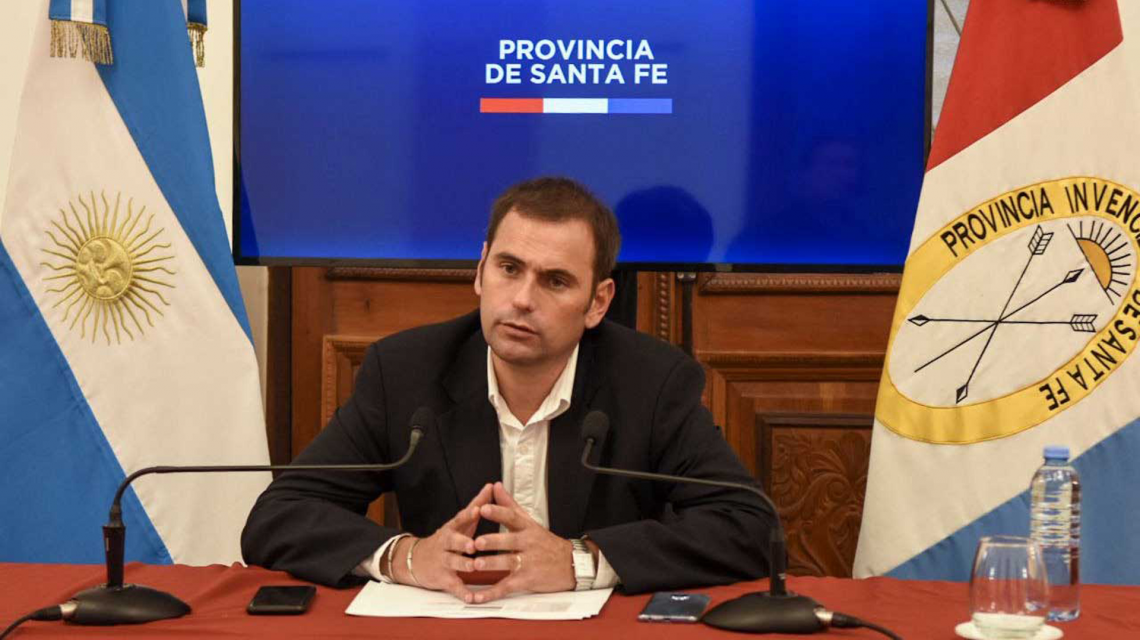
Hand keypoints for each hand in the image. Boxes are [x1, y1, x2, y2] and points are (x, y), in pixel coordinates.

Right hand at [393, 482, 492, 601]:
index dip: (469, 514)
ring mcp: (443, 561)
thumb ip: (477, 505)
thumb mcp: (460, 522)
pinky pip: (453, 586)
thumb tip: (491, 486)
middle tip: (473, 543)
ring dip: (463, 565)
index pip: (459, 518)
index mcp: (452, 528)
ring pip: (452, 562)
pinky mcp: (443, 578)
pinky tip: (472, 598)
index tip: (479, 509)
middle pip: (452, 541)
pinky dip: (463, 593)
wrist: (415, 559)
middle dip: (462, 542)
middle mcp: (446, 543)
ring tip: (473, 567)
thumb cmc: (447, 538)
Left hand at [470, 482, 574, 602]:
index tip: (484, 508)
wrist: (571, 565)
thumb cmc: (546, 543)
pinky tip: (477, 596)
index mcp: (528, 528)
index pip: (512, 517)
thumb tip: (496, 486)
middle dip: (493, 541)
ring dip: (492, 565)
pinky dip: (491, 593)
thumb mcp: (530, 521)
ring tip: (477, 565)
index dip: (498, 513)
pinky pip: (506, 587)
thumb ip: (510, 505)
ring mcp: (528, 563)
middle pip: (510, 541)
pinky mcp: (526, 580)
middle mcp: (528, 544)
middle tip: (477, 541)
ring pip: (508, 563)